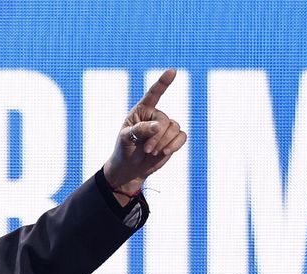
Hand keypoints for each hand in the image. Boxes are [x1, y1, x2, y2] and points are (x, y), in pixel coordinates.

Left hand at [101, 69, 187, 198]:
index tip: (172, 71)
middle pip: (165, 120)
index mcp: (142, 110)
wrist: (130, 168)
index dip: (163, 82)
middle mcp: (155, 115)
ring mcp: (166, 126)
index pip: (153, 94)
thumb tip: (159, 126)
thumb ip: (140, 130)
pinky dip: (175, 145)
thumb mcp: (126, 138)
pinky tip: (165, 152)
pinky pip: (182, 137)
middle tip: (147, 149)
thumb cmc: (124, 150)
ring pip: (174, 129)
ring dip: (163, 143)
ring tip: (152, 152)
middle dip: (157, 137)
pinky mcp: (173, 138)